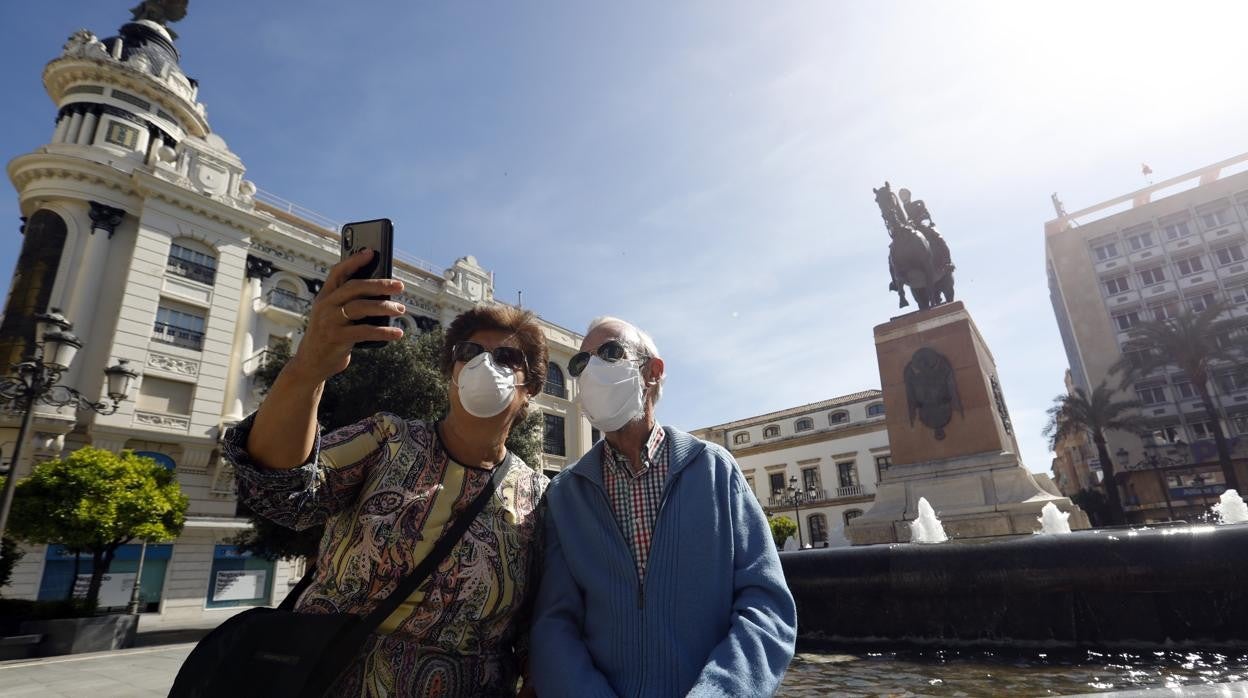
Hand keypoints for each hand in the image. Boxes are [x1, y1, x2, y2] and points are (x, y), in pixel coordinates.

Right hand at [288, 249, 405, 383]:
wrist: (311, 363)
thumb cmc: (330, 335)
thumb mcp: (334, 315)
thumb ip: (350, 302)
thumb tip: (382, 290)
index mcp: (324, 296)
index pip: (338, 272)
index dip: (354, 260)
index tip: (372, 252)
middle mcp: (325, 306)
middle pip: (354, 287)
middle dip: (379, 284)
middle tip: (399, 286)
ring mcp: (329, 322)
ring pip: (361, 307)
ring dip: (384, 307)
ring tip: (400, 309)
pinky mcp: (337, 338)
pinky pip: (364, 331)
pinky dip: (383, 332)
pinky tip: (396, 333)